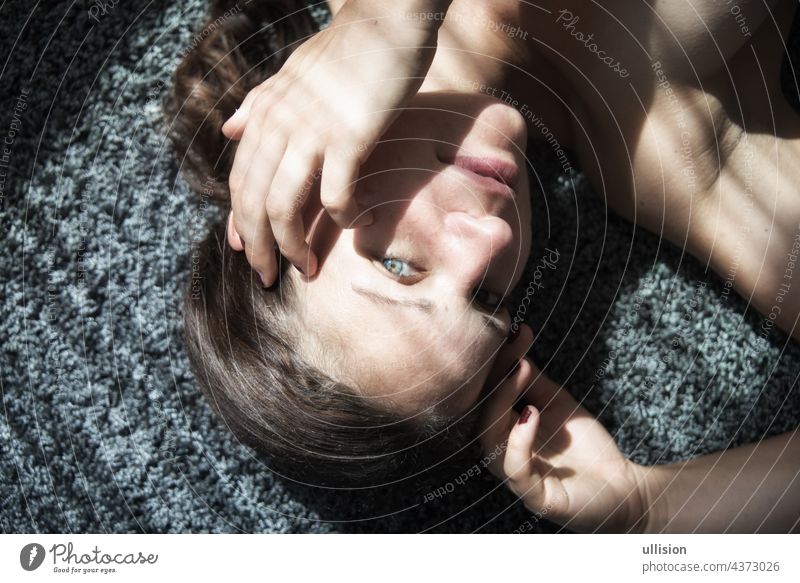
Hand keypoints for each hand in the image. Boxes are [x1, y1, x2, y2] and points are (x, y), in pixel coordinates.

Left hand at [222, 0, 447, 284]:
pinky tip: (351, 225)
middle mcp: (280, 125)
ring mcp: (312, 131)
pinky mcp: (349, 136)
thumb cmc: (346, 48)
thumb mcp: (291, 74)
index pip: (240, 180)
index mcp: (265, 114)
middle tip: (269, 277)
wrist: (387, 18)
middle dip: (257, 247)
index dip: (238, 222)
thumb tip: (229, 130)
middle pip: (253, 201)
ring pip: (283, 205)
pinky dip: (340, 217)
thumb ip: (258, 104)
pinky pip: (334, 192)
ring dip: (291, 246)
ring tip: (306, 268)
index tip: (245, 252)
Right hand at [478, 341, 646, 532]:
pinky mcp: (537, 497)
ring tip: (518, 374)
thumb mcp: (557, 404)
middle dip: (494, 380)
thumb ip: (532, 382)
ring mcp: (518, 477)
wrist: (625, 487)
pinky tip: (530, 414)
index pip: (488, 397)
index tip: (513, 332)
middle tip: (512, 351)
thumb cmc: (587, 448)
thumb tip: (512, 346)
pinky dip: (519, 441)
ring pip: (490, 442)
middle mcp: (504, 454)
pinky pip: (515, 470)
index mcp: (505, 434)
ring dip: (500, 404)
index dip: (496, 366)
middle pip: (481, 416)